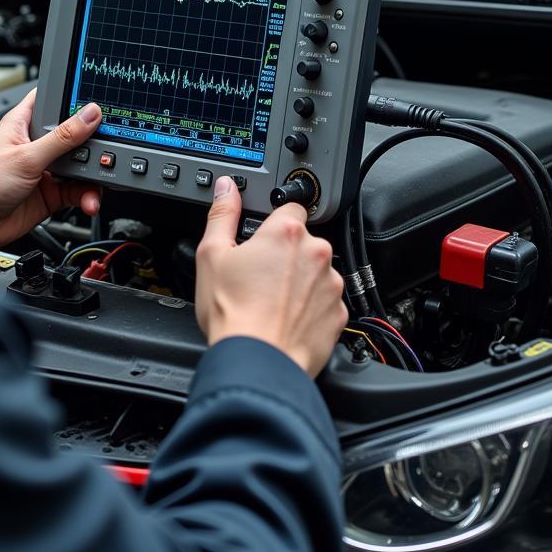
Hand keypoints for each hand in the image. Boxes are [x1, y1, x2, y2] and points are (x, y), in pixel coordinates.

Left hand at [0, 89, 101, 251]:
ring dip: (91, 175)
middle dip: (92, 144)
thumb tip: (89, 115)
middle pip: (75, 136)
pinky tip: (88, 201)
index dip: (75, 98)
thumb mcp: (25, 156)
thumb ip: (62, 138)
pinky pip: (77, 192)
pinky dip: (86, 196)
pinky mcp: (50, 194)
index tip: (100, 102)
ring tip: (94, 184)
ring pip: (80, 167)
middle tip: (105, 151)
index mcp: (24, 124)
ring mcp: (44, 170)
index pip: (54, 100)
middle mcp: (36, 145)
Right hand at [194, 176, 346, 376]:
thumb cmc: (233, 312)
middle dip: (284, 254)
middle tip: (259, 275)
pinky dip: (310, 307)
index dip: (273, 222)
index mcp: (286, 232)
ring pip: (315, 271)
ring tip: (271, 301)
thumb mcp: (212, 255)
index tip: (262, 237)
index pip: (289, 206)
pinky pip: (325, 301)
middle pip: (303, 241)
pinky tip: (286, 317)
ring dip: (299, 280)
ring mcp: (331, 284)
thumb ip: (223, 215)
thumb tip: (227, 189)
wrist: (257, 362)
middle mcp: (316, 253)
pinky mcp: (339, 313)